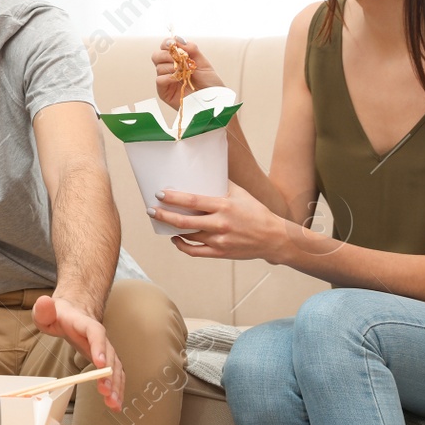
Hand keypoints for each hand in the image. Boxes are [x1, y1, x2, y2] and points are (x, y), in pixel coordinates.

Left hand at [30, 295, 125, 409]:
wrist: (73, 311)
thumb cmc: (58, 314)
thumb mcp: (45, 311)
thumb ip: (43, 309)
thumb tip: (44, 302)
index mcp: (84, 323)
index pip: (95, 332)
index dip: (99, 346)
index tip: (99, 363)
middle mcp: (99, 337)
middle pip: (109, 354)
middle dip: (109, 374)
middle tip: (105, 391)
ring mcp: (104, 349)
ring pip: (115, 367)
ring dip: (116, 386)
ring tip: (113, 403)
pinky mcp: (105, 360)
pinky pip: (114, 374)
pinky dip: (117, 389)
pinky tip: (115, 404)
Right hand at [151, 37, 225, 109]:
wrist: (213, 99)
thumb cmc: (209, 82)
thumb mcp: (203, 62)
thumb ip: (191, 49)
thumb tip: (178, 39)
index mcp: (177, 59)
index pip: (165, 46)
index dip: (167, 43)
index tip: (172, 44)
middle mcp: (169, 68)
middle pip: (156, 55)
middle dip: (166, 54)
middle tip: (177, 59)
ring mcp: (166, 79)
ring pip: (158, 66)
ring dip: (171, 67)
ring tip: (183, 72)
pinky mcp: (164, 91)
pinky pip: (159, 79)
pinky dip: (168, 77)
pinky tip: (178, 79)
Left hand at [152, 183, 283, 260]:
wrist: (274, 238)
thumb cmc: (256, 212)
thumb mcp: (241, 193)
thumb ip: (222, 183)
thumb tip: (204, 170)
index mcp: (224, 206)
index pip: (192, 201)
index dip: (173, 198)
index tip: (159, 194)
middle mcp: (220, 224)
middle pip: (185, 221)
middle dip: (164, 215)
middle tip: (151, 210)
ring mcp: (219, 240)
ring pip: (188, 235)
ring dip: (172, 228)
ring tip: (161, 219)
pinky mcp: (220, 253)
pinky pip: (195, 252)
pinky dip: (181, 246)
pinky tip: (175, 238)